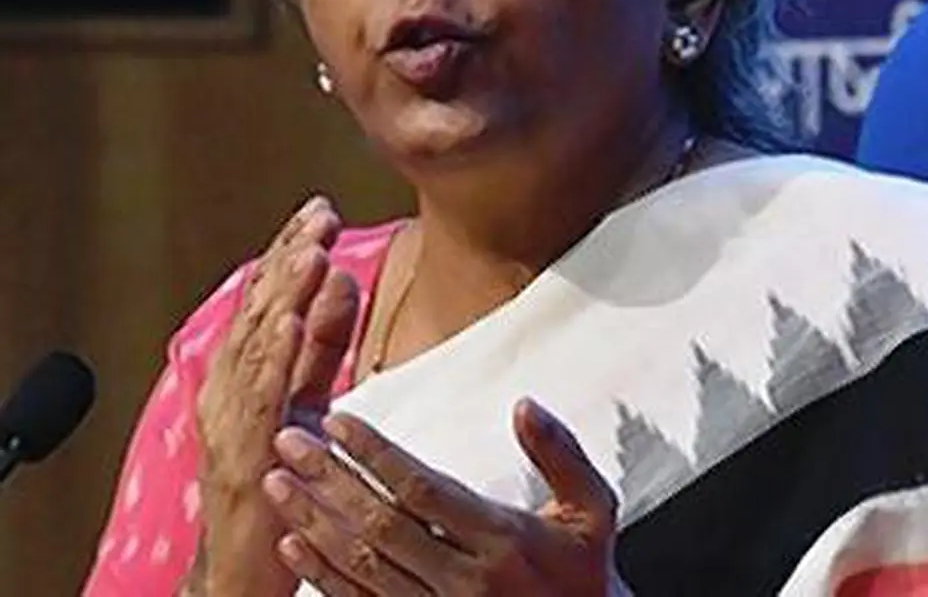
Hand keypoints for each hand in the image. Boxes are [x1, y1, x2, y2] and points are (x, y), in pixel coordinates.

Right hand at [195, 195, 358, 596]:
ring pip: (258, 344)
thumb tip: (344, 277)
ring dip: (285, 294)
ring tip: (312, 251)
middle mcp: (228, 386)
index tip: (319, 208)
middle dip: (290, 257)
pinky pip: (259, 399)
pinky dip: (274, 357)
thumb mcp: (305, 396)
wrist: (241, 567)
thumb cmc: (277, 478)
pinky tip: (292, 323)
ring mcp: (232, 420)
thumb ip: (323, 343)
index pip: (268, 298)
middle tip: (320, 212)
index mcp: (243, 369)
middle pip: (261, 309)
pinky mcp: (244, 454)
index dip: (290, 251)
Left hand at [262, 400, 630, 595]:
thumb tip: (524, 405)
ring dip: (314, 522)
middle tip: (288, 441)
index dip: (374, 454)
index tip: (337, 421)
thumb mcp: (593, 510)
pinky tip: (294, 546)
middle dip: (328, 478)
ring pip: (362, 566)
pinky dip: (322, 578)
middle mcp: (465, 580)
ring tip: (277, 484)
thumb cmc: (586, 574)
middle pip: (380, 523)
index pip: (422, 488)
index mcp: (503, 539)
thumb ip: (560, 454)